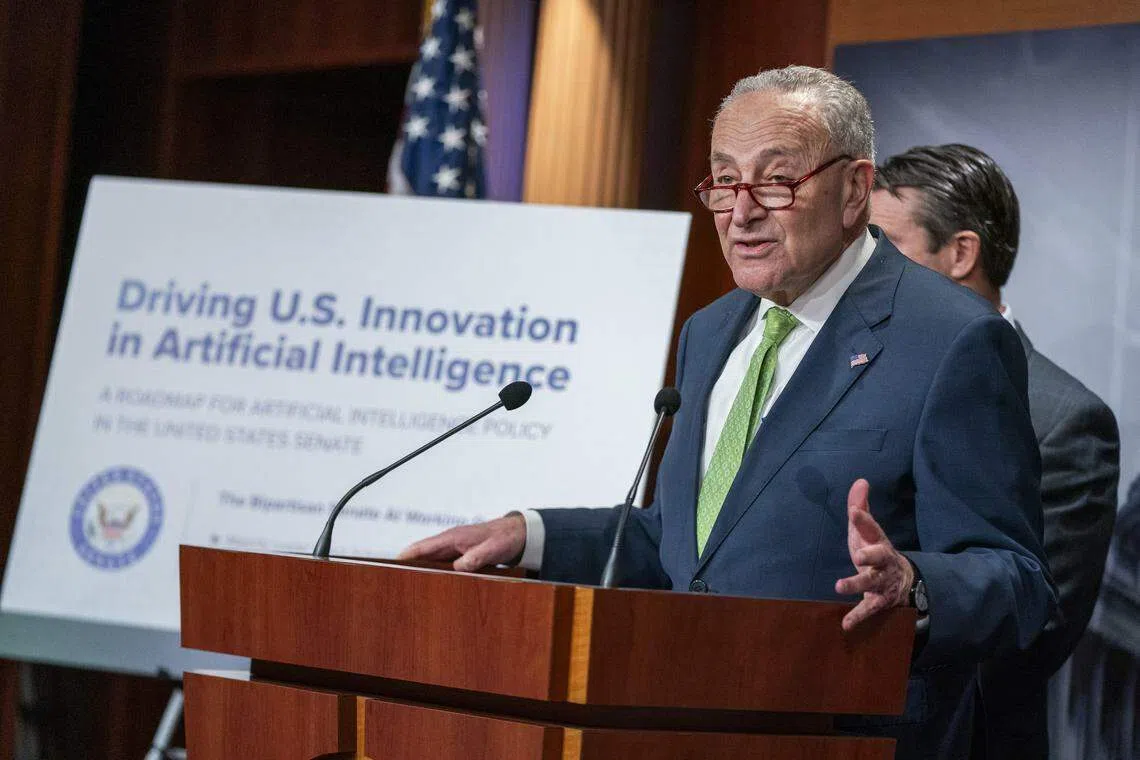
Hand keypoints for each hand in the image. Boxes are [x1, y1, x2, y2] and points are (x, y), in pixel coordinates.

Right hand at [397, 513, 526, 571]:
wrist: (516, 534)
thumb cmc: (503, 538)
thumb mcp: (491, 549)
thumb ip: (476, 558)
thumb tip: (459, 567)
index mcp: (453, 537)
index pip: (424, 546)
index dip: (407, 555)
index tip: (392, 563)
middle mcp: (449, 542)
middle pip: (422, 554)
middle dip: (407, 564)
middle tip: (393, 579)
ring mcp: (453, 549)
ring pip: (430, 560)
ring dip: (419, 570)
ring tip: (406, 586)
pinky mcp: (459, 556)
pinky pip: (441, 564)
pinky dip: (433, 572)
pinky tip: (429, 584)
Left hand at [834, 479, 913, 630]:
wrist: (903, 582)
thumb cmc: (876, 552)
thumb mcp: (868, 532)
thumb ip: (862, 508)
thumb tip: (860, 481)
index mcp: (878, 543)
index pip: (872, 529)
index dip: (863, 520)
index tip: (853, 511)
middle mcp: (882, 562)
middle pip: (879, 556)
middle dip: (870, 555)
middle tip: (858, 555)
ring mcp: (882, 583)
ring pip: (871, 583)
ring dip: (855, 584)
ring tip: (838, 586)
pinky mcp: (879, 601)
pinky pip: (868, 610)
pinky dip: (857, 617)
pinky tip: (845, 624)